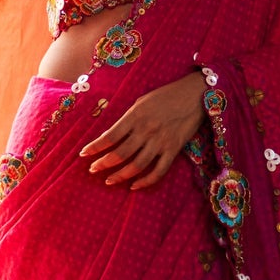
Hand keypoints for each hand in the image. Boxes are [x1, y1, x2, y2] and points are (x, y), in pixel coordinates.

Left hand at [79, 71, 206, 190]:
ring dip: (120, 175)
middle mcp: (146, 130)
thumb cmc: (166, 95)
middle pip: (120, 153)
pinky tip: (134, 185)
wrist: (195, 94)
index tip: (84, 154)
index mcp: (135, 116)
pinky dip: (145, 181)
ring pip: (136, 165)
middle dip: (103, 164)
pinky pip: (158, 171)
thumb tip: (112, 135)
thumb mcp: (142, 102)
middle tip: (93, 169)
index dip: (95, 147)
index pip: (110, 136)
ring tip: (109, 180)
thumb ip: (128, 118)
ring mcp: (161, 142)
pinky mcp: (174, 150)